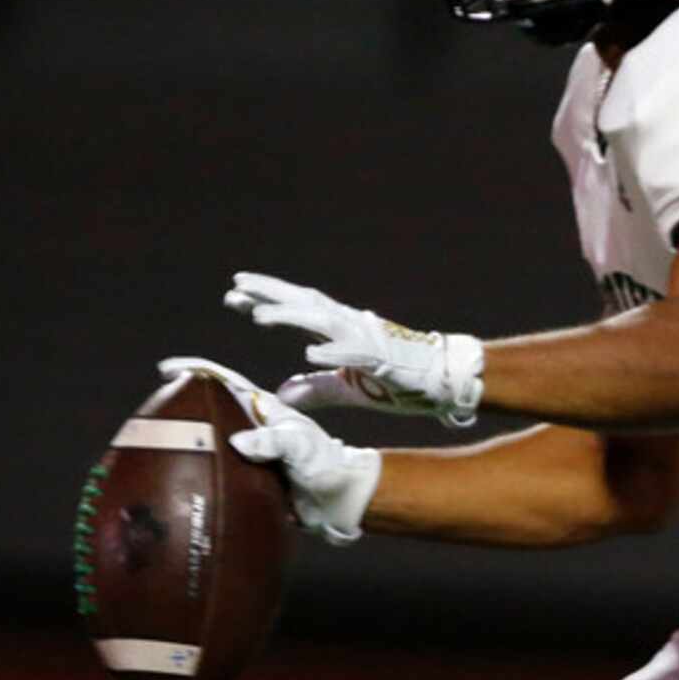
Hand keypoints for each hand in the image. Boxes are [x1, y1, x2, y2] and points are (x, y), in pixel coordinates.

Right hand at [157, 357, 382, 545]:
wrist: (339, 499)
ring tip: (155, 444)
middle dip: (182, 405)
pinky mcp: (248, 476)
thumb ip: (273, 440)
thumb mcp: (301, 446)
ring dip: (186, 440)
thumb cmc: (325, 464)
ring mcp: (250, 452)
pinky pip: (216, 470)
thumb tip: (239, 442)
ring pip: (210, 440)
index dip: (197, 370)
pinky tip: (177, 479)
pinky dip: (197, 470)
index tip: (168, 368)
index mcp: (265, 409)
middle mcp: (253, 428)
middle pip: (210, 409)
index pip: (226, 381)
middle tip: (152, 410)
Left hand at [224, 272, 485, 427]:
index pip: (297, 310)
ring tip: (260, 316)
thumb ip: (317, 388)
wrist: (444, 379)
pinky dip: (331, 352)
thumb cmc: (400, 380)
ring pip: (323, 321)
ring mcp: (367, 338)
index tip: (234, 296)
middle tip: (235, 286)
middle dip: (270, 293)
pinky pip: (354, 353)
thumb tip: (283, 394)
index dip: (266, 301)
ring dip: (292, 317)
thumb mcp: (349, 387)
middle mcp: (351, 326)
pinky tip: (309, 352)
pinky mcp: (384, 358)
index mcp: (341, 331)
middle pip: (304, 303)